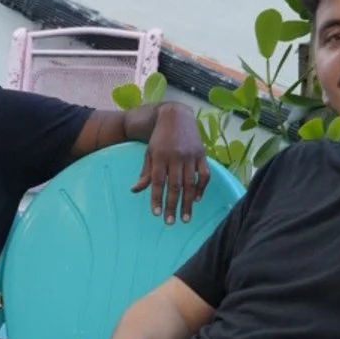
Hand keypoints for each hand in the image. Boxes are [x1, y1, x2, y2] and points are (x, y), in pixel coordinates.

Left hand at [132, 103, 209, 223]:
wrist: (176, 116)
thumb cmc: (159, 138)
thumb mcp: (149, 153)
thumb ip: (145, 173)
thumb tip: (135, 190)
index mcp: (160, 157)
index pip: (157, 182)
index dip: (157, 198)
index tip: (156, 213)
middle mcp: (176, 157)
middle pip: (175, 186)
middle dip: (172, 205)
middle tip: (170, 222)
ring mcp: (190, 156)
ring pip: (190, 184)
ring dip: (188, 203)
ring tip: (185, 218)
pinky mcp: (202, 155)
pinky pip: (204, 175)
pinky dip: (202, 188)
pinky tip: (196, 200)